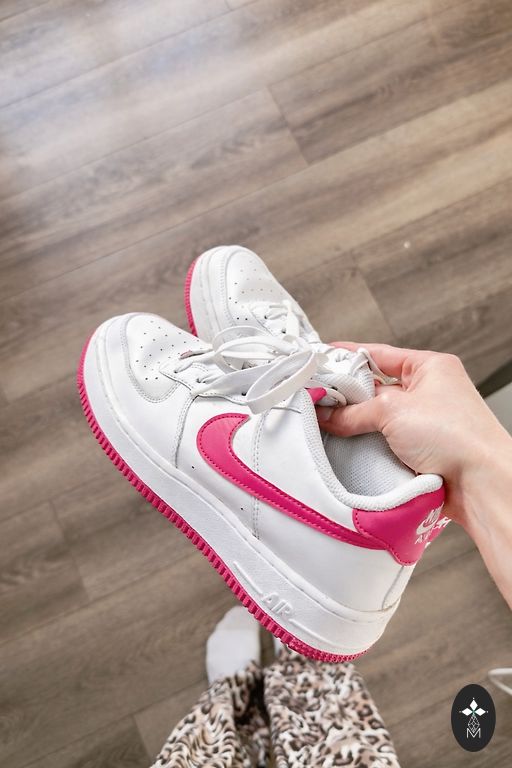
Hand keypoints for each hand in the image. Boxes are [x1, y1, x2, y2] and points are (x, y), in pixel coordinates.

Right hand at [316, 343, 510, 525]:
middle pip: (375, 388)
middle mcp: (429, 391)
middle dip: (348, 395)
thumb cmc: (458, 436)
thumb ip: (355, 411)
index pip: (379, 354)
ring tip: (330, 424)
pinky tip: (350, 446)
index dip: (347, 357)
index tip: (321, 361)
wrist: (481, 483)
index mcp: (430, 367)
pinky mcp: (421, 450)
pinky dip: (368, 445)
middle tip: (319, 400)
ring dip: (358, 423)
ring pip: (378, 417)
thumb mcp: (394, 411)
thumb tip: (327, 414)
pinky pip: (385, 442)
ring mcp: (425, 422)